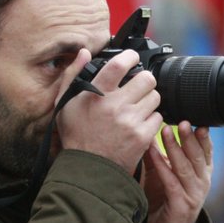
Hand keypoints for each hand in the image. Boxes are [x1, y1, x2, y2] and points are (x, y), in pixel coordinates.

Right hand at [56, 49, 162, 173]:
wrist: (87, 169)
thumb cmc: (76, 136)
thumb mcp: (65, 103)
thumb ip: (73, 75)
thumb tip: (84, 53)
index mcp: (97, 94)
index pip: (120, 64)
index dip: (130, 56)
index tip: (132, 58)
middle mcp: (115, 106)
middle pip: (147, 79)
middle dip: (144, 81)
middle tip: (138, 87)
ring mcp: (131, 121)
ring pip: (155, 97)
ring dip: (148, 100)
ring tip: (136, 108)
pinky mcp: (142, 136)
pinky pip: (158, 118)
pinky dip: (151, 120)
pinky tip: (138, 124)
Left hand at [143, 121, 212, 222]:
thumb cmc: (166, 202)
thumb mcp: (163, 175)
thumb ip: (159, 156)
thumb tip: (148, 131)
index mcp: (202, 173)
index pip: (205, 151)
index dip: (202, 136)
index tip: (196, 118)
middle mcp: (202, 183)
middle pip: (197, 156)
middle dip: (190, 137)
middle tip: (183, 120)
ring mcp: (193, 195)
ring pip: (185, 167)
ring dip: (175, 148)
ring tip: (167, 131)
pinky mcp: (181, 206)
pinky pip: (171, 182)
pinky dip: (162, 166)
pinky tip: (154, 153)